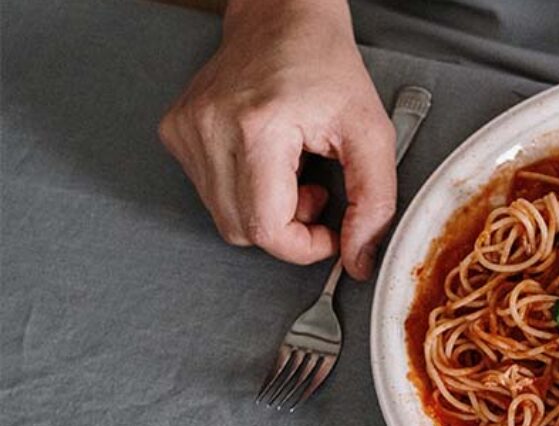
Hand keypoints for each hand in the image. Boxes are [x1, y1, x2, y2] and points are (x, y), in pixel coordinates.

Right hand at [158, 0, 394, 278]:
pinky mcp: (175, 131)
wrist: (282, 17)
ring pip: (225, 218)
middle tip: (315, 189)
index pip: (266, 229)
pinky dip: (244, 192)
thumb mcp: (372, 134)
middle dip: (288, 227)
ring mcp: (185, 130)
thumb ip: (374, 203)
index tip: (329, 231)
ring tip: (293, 170)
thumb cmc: (326, 65)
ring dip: (266, 210)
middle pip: (243, 230)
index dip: (304, 246)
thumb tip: (359, 258)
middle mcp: (209, 129)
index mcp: (257, 129)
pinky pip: (210, 193)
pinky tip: (267, 161)